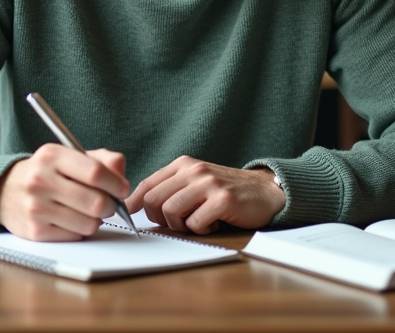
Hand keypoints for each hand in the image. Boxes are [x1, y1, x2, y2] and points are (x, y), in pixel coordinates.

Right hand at [0, 145, 128, 240]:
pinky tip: (71, 219)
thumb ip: (102, 160)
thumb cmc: (46, 172)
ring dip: (95, 219)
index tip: (122, 189)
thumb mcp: (70, 156)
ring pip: (89, 223)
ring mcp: (36, 207)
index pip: (95, 172)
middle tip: (109, 204)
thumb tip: (121, 178)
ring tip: (87, 211)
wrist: (4, 191)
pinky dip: (80, 230)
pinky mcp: (35, 231)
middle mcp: (41, 180)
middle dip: (110, 206)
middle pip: (96, 202)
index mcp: (52, 156)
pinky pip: (76, 236)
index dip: (116, 184)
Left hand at [126, 157, 284, 234]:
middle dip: (160, 219)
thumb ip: (169, 188)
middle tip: (179, 222)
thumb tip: (133, 205)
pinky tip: (214, 224)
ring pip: (171, 212)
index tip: (129, 216)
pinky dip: (201, 230)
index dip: (134, 204)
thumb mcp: (195, 181)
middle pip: (154, 201)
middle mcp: (194, 170)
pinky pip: (195, 223)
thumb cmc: (225, 191)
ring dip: (181, 225)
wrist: (265, 191)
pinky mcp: (223, 200)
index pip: (147, 185)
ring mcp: (209, 183)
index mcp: (183, 164)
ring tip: (198, 221)